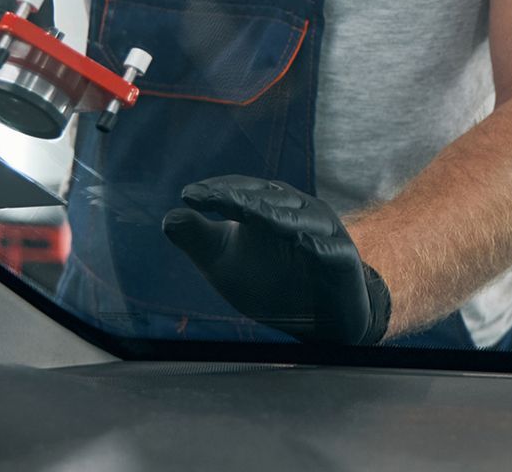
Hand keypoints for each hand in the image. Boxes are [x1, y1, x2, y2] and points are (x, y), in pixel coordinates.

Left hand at [162, 175, 391, 344]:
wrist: (319, 320)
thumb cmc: (271, 283)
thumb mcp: (225, 265)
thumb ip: (198, 240)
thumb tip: (169, 217)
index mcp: (269, 207)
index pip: (241, 191)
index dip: (217, 191)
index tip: (188, 196)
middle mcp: (298, 211)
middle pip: (269, 199)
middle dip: (240, 197)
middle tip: (212, 197)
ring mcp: (324, 234)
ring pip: (300, 219)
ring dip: (276, 214)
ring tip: (249, 211)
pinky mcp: (343, 260)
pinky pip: (332, 250)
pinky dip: (319, 245)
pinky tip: (302, 242)